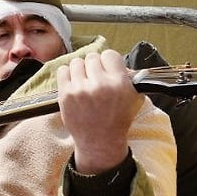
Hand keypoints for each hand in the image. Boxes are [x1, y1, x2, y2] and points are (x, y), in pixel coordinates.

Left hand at [56, 50, 141, 173]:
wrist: (100, 141)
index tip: (107, 69)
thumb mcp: (133, 97)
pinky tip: (74, 84)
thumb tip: (118, 61)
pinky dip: (67, 75)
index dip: (108, 62)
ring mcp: (80, 89)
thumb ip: (128, 76)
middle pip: (92, 57)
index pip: (109, 55)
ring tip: (84, 82)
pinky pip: (62, 70)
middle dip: (94, 67)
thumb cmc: (117, 119)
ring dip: (80, 70)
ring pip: (76, 62)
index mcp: (119, 83)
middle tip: (95, 78)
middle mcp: (100, 84)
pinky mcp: (65, 95)